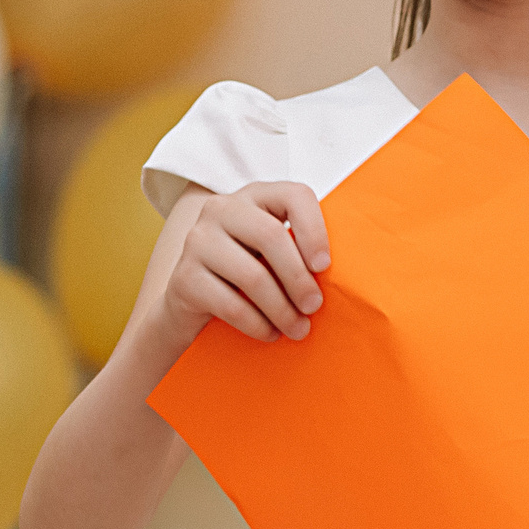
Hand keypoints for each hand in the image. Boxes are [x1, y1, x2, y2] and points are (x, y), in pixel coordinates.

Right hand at [160, 183, 330, 349]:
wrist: (191, 300)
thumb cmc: (248, 273)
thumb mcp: (274, 252)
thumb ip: (299, 249)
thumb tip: (344, 275)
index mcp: (254, 196)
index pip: (293, 195)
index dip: (314, 229)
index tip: (324, 266)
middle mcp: (221, 209)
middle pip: (271, 237)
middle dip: (299, 278)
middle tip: (314, 307)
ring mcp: (197, 241)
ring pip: (252, 276)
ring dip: (282, 309)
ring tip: (298, 329)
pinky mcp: (183, 277)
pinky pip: (231, 305)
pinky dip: (258, 325)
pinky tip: (271, 334)